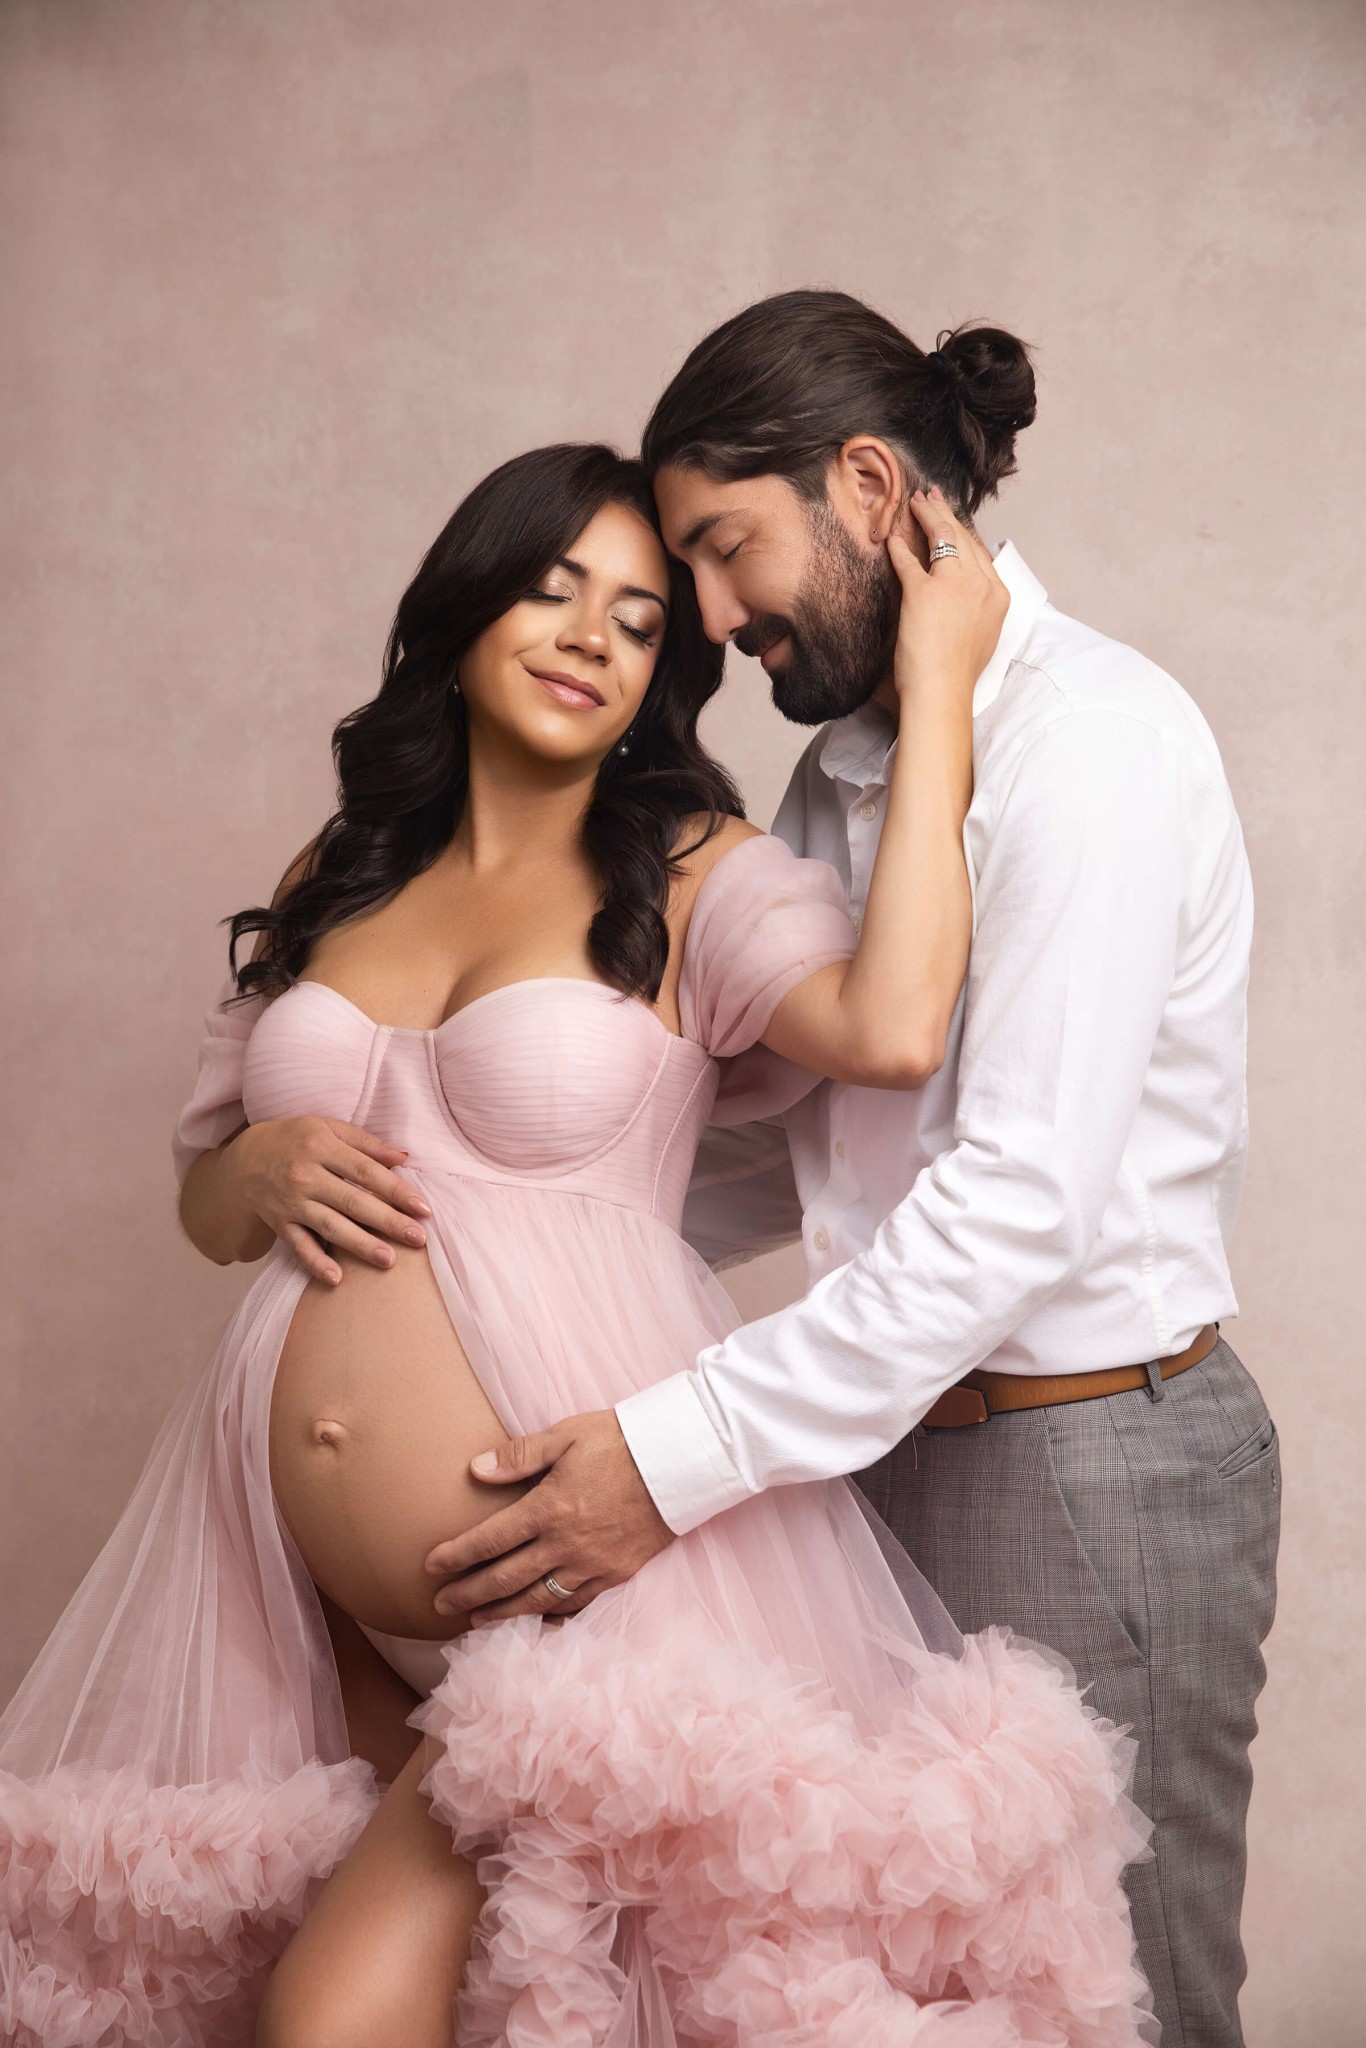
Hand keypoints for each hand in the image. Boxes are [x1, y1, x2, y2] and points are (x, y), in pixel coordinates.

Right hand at [228, 1115, 431, 1283]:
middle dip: (388, 1222)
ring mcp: (291, 1202)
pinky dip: (315, 1263)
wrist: (245, 1158)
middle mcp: (306, 1176)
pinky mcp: (280, 1224)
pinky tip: (336, 1279)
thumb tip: (404, 1156)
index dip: (397, 1190)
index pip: (366, 1172)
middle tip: (418, 1239)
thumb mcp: (327, 1129)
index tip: (423, 1208)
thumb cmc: (297, 1140)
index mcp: (322, 1147)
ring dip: (360, 1245)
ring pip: (331, 1226)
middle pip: (353, 1202)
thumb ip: (366, 1143)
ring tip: (389, 1260)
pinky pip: (299, 1246)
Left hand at [423, 1409, 673, 1622]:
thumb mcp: (566, 1435)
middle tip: (440, 1605)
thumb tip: (475, 1469)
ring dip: (502, 1613)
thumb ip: (519, 1455)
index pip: (489, 1540)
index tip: (430, 1566)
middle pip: (505, 1578)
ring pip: (536, 1599)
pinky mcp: (616, 1574)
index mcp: (547, 1508)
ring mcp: (591, 1564)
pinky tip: (535, 1621)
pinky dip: (550, 1616)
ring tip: (476, 1620)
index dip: (457, 1555)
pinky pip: (576, 1605)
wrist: (680, 1461)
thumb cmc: (621, 1441)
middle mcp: (565, 1544)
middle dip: (468, 1594)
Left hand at [887, 487, 1007, 706]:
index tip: (952, 518)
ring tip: (913, 502)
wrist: (943, 692)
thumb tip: (965, 593)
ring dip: (926, 516)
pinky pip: (908, 560)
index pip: (980, 551)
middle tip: (931, 496)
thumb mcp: (982, 633)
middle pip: (962, 537)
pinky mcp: (924, 592)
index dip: (963, 531)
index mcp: (999, 595)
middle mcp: (982, 585)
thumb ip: (978, 606)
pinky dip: (897, 546)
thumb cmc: (957, 673)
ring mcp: (954, 586)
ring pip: (941, 537)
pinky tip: (890, 535)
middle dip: (944, 513)